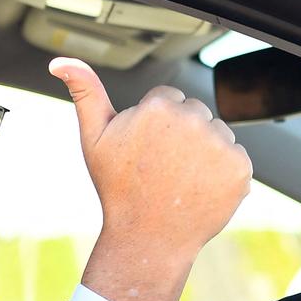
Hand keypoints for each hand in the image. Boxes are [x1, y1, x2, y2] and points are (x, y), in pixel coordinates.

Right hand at [49, 57, 251, 300]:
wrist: (147, 237)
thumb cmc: (116, 186)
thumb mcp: (93, 136)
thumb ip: (84, 91)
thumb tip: (59, 62)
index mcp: (158, 107)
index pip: (167, 98)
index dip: (153, 124)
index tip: (144, 149)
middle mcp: (193, 119)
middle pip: (194, 112)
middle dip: (180, 132)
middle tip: (160, 165)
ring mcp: (219, 145)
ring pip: (215, 132)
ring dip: (203, 150)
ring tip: (179, 177)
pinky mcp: (240, 168)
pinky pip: (235, 155)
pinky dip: (221, 170)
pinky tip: (199, 187)